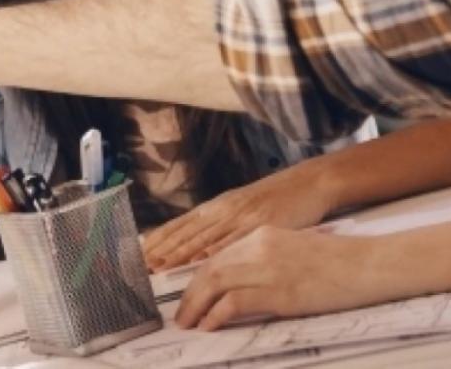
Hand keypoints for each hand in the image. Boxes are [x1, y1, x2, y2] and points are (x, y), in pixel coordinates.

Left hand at [143, 163, 334, 270]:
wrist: (309, 183)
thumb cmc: (277, 200)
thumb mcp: (242, 209)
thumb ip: (219, 227)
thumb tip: (197, 247)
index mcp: (218, 206)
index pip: (181, 225)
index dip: (160, 241)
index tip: (140, 255)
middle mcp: (225, 210)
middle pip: (187, 232)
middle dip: (163, 251)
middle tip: (142, 266)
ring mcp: (243, 217)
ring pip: (205, 238)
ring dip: (181, 255)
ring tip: (161, 268)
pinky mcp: (263, 225)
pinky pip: (237, 241)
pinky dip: (218, 251)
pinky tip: (203, 260)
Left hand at [176, 227, 402, 329]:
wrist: (370, 264)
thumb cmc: (341, 263)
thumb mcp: (295, 252)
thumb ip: (268, 262)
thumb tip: (245, 285)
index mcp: (262, 236)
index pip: (218, 258)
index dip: (197, 280)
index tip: (188, 297)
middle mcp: (260, 247)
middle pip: (210, 269)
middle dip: (190, 294)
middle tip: (181, 316)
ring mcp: (269, 268)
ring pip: (215, 283)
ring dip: (196, 306)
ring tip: (189, 324)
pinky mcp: (280, 291)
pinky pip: (234, 301)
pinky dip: (216, 314)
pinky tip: (210, 326)